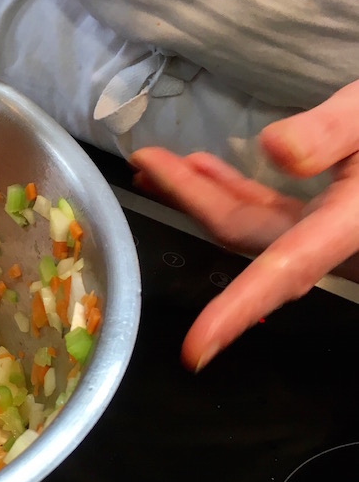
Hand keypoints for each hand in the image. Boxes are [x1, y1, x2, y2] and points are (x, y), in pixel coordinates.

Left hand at [129, 80, 358, 371]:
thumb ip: (334, 131)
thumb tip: (276, 150)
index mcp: (351, 228)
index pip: (281, 274)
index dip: (234, 314)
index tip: (196, 350)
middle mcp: (340, 244)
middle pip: (248, 236)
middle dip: (190, 201)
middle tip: (143, 164)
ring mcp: (333, 234)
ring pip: (255, 225)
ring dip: (204, 195)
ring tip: (155, 165)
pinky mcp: (332, 220)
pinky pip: (274, 215)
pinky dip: (236, 191)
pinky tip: (205, 167)